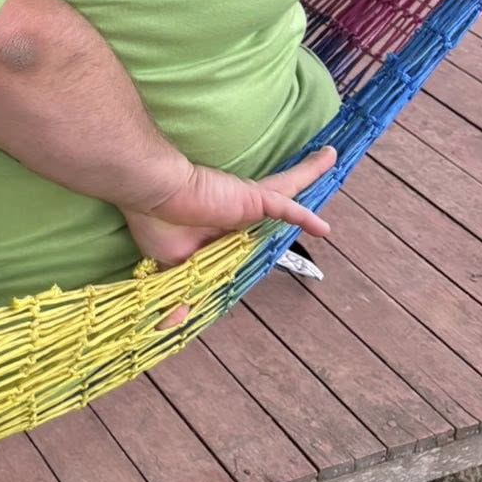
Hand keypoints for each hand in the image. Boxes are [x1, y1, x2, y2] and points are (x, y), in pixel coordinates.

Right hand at [122, 145, 336, 269]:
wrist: (153, 193)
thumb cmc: (156, 221)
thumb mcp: (171, 265)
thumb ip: (182, 290)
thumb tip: (170, 324)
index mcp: (220, 228)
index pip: (250, 234)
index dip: (263, 233)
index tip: (277, 231)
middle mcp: (238, 214)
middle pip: (276, 206)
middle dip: (297, 187)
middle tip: (316, 174)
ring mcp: (247, 205)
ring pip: (288, 193)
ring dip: (309, 174)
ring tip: (329, 157)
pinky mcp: (252, 200)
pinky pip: (286, 208)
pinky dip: (304, 217)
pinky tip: (325, 229)